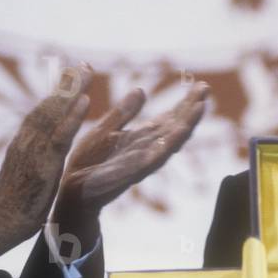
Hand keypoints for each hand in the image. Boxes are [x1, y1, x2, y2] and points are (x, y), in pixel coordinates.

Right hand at [0, 64, 94, 257]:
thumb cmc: (13, 206)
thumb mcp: (24, 175)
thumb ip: (31, 159)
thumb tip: (38, 153)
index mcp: (23, 145)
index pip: (41, 113)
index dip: (56, 95)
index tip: (70, 78)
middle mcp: (26, 141)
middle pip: (47, 106)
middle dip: (65, 85)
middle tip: (83, 65)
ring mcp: (34, 151)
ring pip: (54, 114)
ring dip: (71, 91)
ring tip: (86, 72)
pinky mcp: (43, 164)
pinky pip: (61, 135)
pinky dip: (72, 117)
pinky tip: (85, 101)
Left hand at [50, 81, 208, 249]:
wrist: (71, 192)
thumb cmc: (88, 163)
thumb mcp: (105, 131)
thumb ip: (123, 113)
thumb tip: (141, 90)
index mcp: (141, 139)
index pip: (170, 119)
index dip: (186, 103)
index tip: (202, 85)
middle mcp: (146, 150)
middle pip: (175, 127)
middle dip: (191, 109)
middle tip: (206, 88)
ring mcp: (140, 162)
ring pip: (169, 143)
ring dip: (185, 126)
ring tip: (199, 108)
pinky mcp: (129, 173)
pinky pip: (151, 159)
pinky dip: (165, 147)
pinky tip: (177, 135)